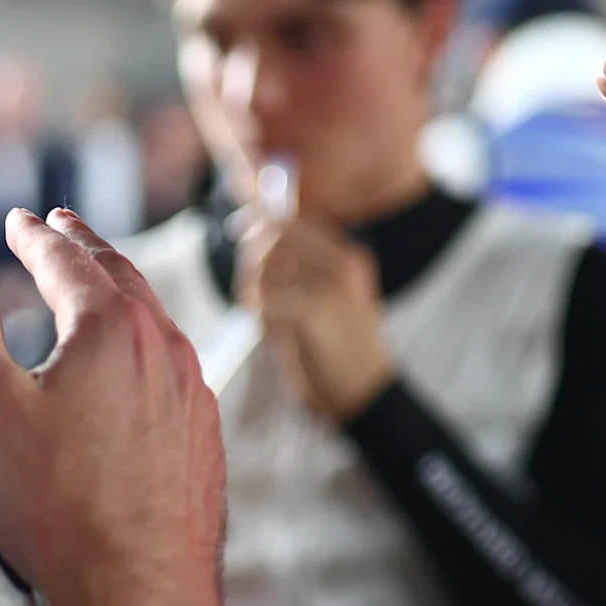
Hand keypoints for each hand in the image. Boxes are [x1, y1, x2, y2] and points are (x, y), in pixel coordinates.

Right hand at [0, 209, 231, 605]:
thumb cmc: (57, 507)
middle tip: (63, 228)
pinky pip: (173, 374)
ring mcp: (194, 398)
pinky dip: (144, 350)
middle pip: (122, 278)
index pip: (66, 259)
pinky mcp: (204, 444)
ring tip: (98, 290)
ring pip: (156, 324)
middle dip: (86, 249)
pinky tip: (133, 374)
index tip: (19, 221)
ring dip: (121, 296)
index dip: (35, 235)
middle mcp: (166, 350)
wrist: (139, 597)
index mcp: (112, 327)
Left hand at [241, 213, 395, 419]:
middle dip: (250, 256)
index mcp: (349, 255)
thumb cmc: (339, 347)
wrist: (366, 389)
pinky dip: (260, 319)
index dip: (261, 218)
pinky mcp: (313, 309)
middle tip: (248, 286)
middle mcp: (342, 262)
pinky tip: (275, 336)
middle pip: (276, 232)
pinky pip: (264, 301)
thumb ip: (300, 266)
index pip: (296, 217)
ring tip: (268, 319)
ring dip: (253, 293)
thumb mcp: (330, 298)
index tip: (239, 227)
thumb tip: (254, 233)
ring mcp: (330, 283)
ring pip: (264, 267)